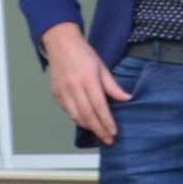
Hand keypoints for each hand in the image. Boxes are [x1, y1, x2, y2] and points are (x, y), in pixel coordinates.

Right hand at [42, 23, 132, 143]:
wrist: (60, 43)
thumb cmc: (83, 54)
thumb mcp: (102, 67)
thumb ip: (112, 86)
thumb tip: (126, 99)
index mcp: (88, 79)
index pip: (99, 107)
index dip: (107, 122)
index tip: (114, 132)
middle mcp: (74, 87)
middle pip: (87, 115)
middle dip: (99, 130)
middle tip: (108, 140)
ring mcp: (63, 91)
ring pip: (76, 116)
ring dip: (88, 127)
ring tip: (98, 132)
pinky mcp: (56, 93)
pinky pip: (67, 111)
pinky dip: (77, 119)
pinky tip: (86, 121)